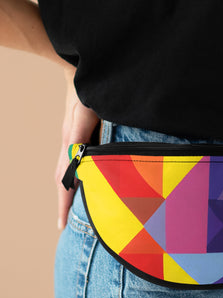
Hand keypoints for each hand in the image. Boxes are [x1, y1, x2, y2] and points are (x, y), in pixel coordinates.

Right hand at [55, 66, 99, 229]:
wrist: (79, 71)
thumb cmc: (86, 91)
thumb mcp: (85, 113)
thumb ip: (81, 136)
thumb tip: (77, 161)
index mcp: (71, 144)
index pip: (64, 180)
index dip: (64, 203)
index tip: (61, 225)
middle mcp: (69, 145)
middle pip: (62, 180)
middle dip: (64, 203)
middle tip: (64, 225)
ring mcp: (72, 141)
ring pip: (66, 172)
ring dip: (68, 192)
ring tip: (71, 210)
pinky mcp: (78, 136)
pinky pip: (73, 162)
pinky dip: (74, 177)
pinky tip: (82, 182)